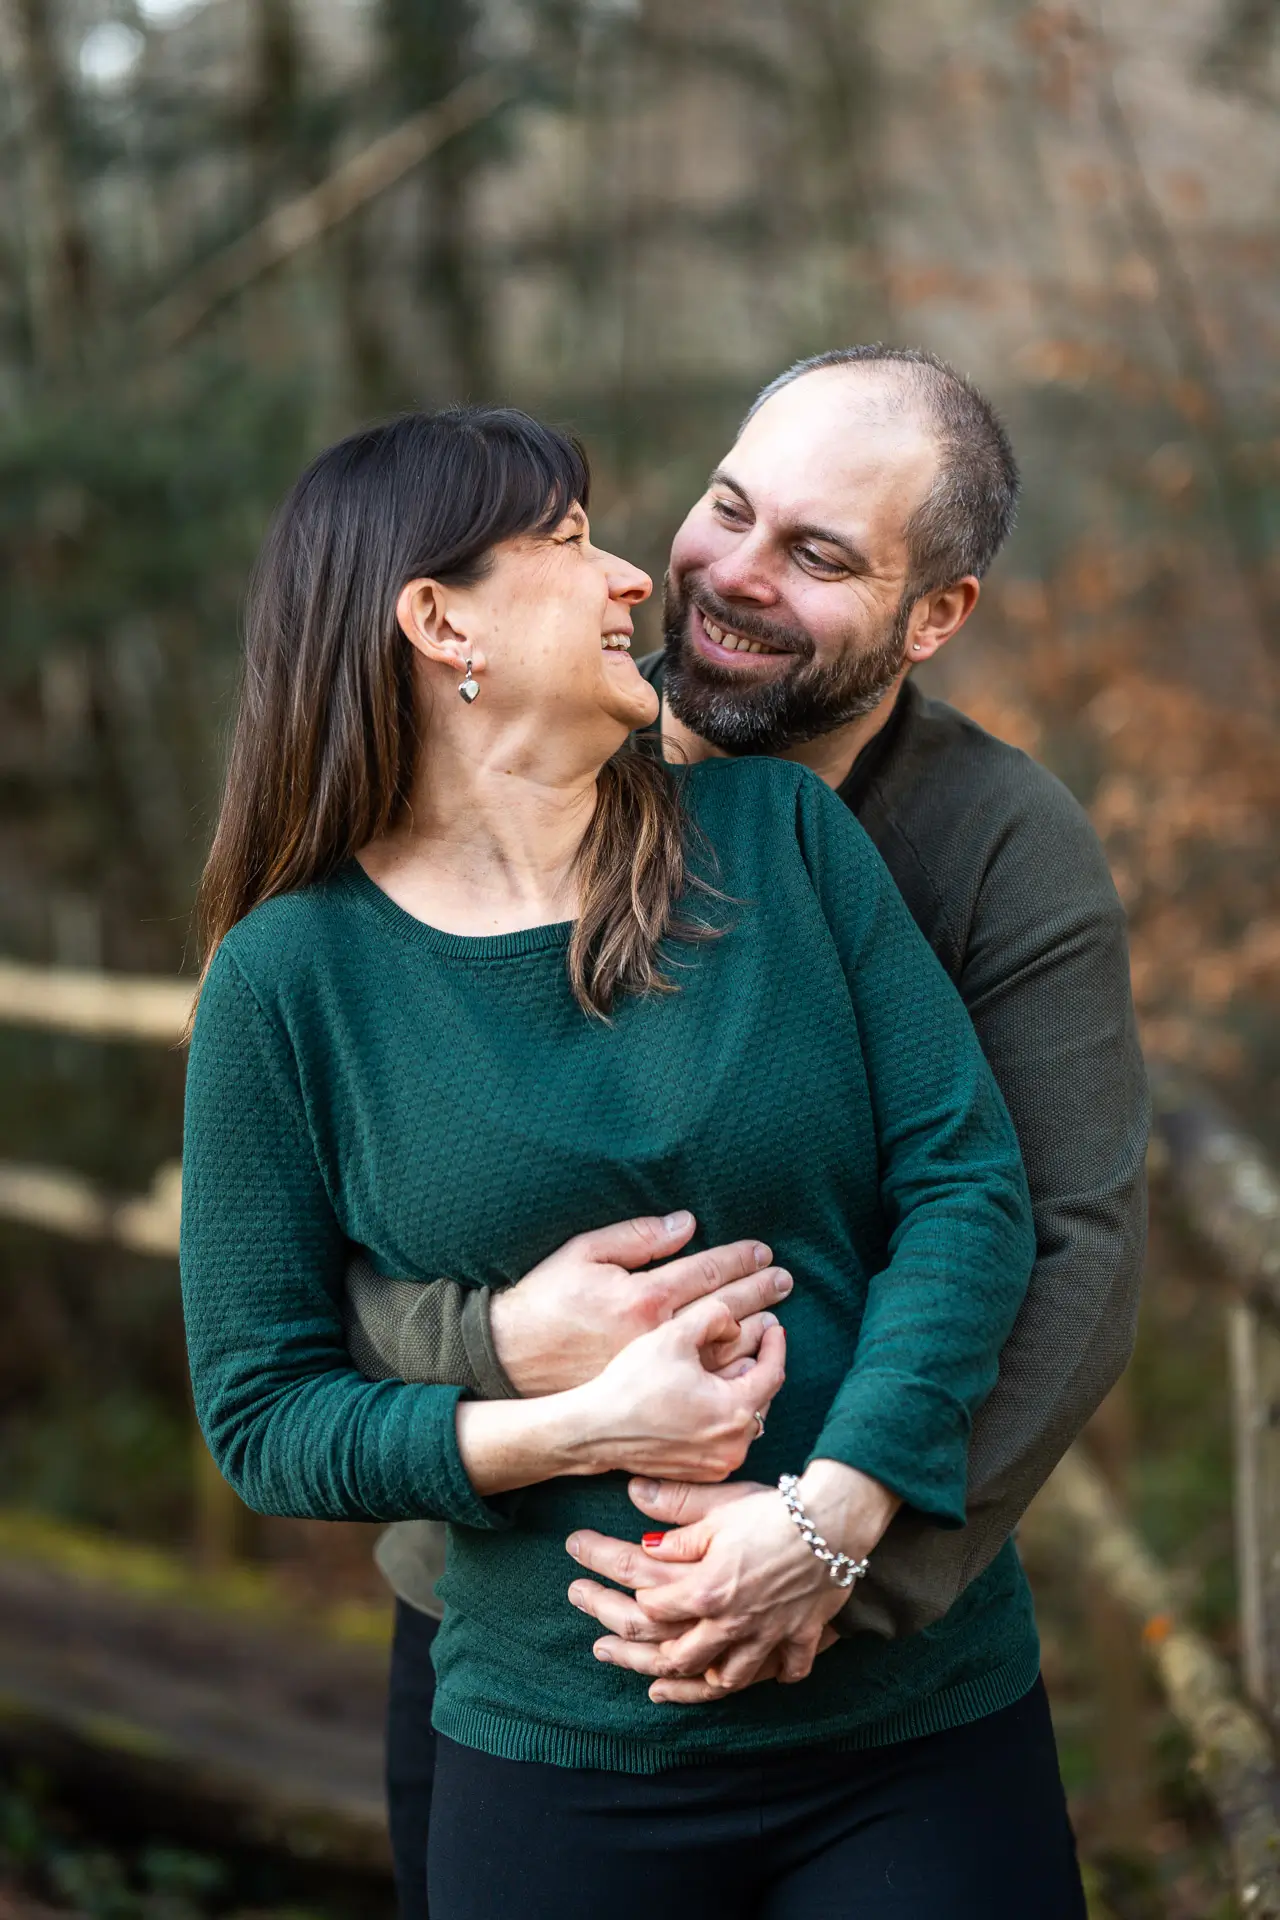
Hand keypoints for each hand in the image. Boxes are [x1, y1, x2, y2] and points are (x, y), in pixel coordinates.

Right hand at [489, 1212, 792, 1394]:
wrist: (517, 1371)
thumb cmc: (547, 1306)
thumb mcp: (584, 1254)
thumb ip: (639, 1237)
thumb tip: (687, 1224)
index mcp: (646, 1302)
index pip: (712, 1277)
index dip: (743, 1262)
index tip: (765, 1253)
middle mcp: (662, 1348)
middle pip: (733, 1322)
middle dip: (762, 1298)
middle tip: (783, 1283)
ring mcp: (666, 1391)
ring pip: (732, 1368)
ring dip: (756, 1343)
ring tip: (770, 1322)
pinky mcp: (668, 1422)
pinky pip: (716, 1405)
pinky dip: (736, 1385)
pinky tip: (744, 1369)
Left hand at [566, 1462, 898, 1701]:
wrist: (836, 1524)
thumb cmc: (775, 1511)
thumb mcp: (719, 1507)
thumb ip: (675, 1514)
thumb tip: (634, 1501)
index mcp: (704, 1591)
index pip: (647, 1603)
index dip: (615, 1587)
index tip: (588, 1571)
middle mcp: (730, 1624)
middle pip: (673, 1655)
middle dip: (629, 1655)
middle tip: (597, 1648)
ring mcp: (764, 1637)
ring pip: (722, 1677)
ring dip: (689, 1683)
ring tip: (657, 1684)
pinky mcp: (797, 1638)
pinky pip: (781, 1671)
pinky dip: (766, 1677)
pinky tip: (748, 1678)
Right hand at [570, 1297, 785, 1482]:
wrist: (593, 1429)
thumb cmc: (631, 1383)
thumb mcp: (674, 1334)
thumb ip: (714, 1315)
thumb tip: (735, 1322)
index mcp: (735, 1412)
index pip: (773, 1372)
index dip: (775, 1345)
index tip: (774, 1326)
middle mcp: (734, 1445)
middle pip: (763, 1397)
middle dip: (759, 1366)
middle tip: (754, 1341)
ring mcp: (717, 1464)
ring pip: (745, 1419)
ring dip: (742, 1390)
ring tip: (730, 1365)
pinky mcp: (700, 1472)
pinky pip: (726, 1438)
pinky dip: (724, 1414)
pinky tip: (707, 1394)